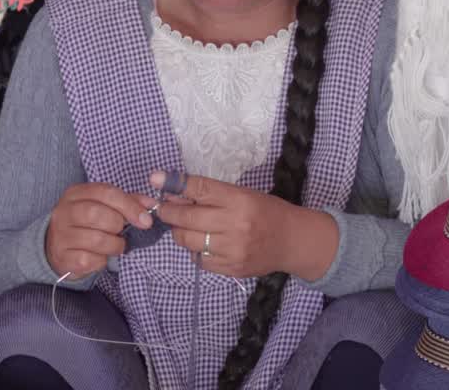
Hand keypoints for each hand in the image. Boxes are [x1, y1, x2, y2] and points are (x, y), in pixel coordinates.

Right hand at [45, 183, 153, 279]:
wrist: (57, 246)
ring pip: (95, 239)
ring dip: (114, 245)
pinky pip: (89, 259)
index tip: (146, 220)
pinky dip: (102, 260)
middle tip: (122, 232)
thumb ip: (128, 202)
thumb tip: (151, 205)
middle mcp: (64, 211)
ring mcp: (61, 235)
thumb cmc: (87, 224)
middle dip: (118, 225)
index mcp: (76, 193)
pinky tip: (101, 256)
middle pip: (97, 214)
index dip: (129, 205)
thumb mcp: (104, 206)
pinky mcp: (62, 256)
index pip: (105, 192)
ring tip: (116, 245)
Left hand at [150, 171, 339, 280]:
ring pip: (188, 240)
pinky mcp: (232, 269)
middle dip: (168, 211)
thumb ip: (209, 194)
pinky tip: (202, 243)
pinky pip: (199, 260)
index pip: (199, 188)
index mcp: (239, 199)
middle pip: (187, 217)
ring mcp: (233, 250)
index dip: (174, 184)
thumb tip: (172, 193)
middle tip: (161, 208)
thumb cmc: (265, 211)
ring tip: (185, 226)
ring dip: (179, 232)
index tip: (155, 179)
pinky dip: (194, 250)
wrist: (292, 241)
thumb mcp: (241, 194)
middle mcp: (235, 224)